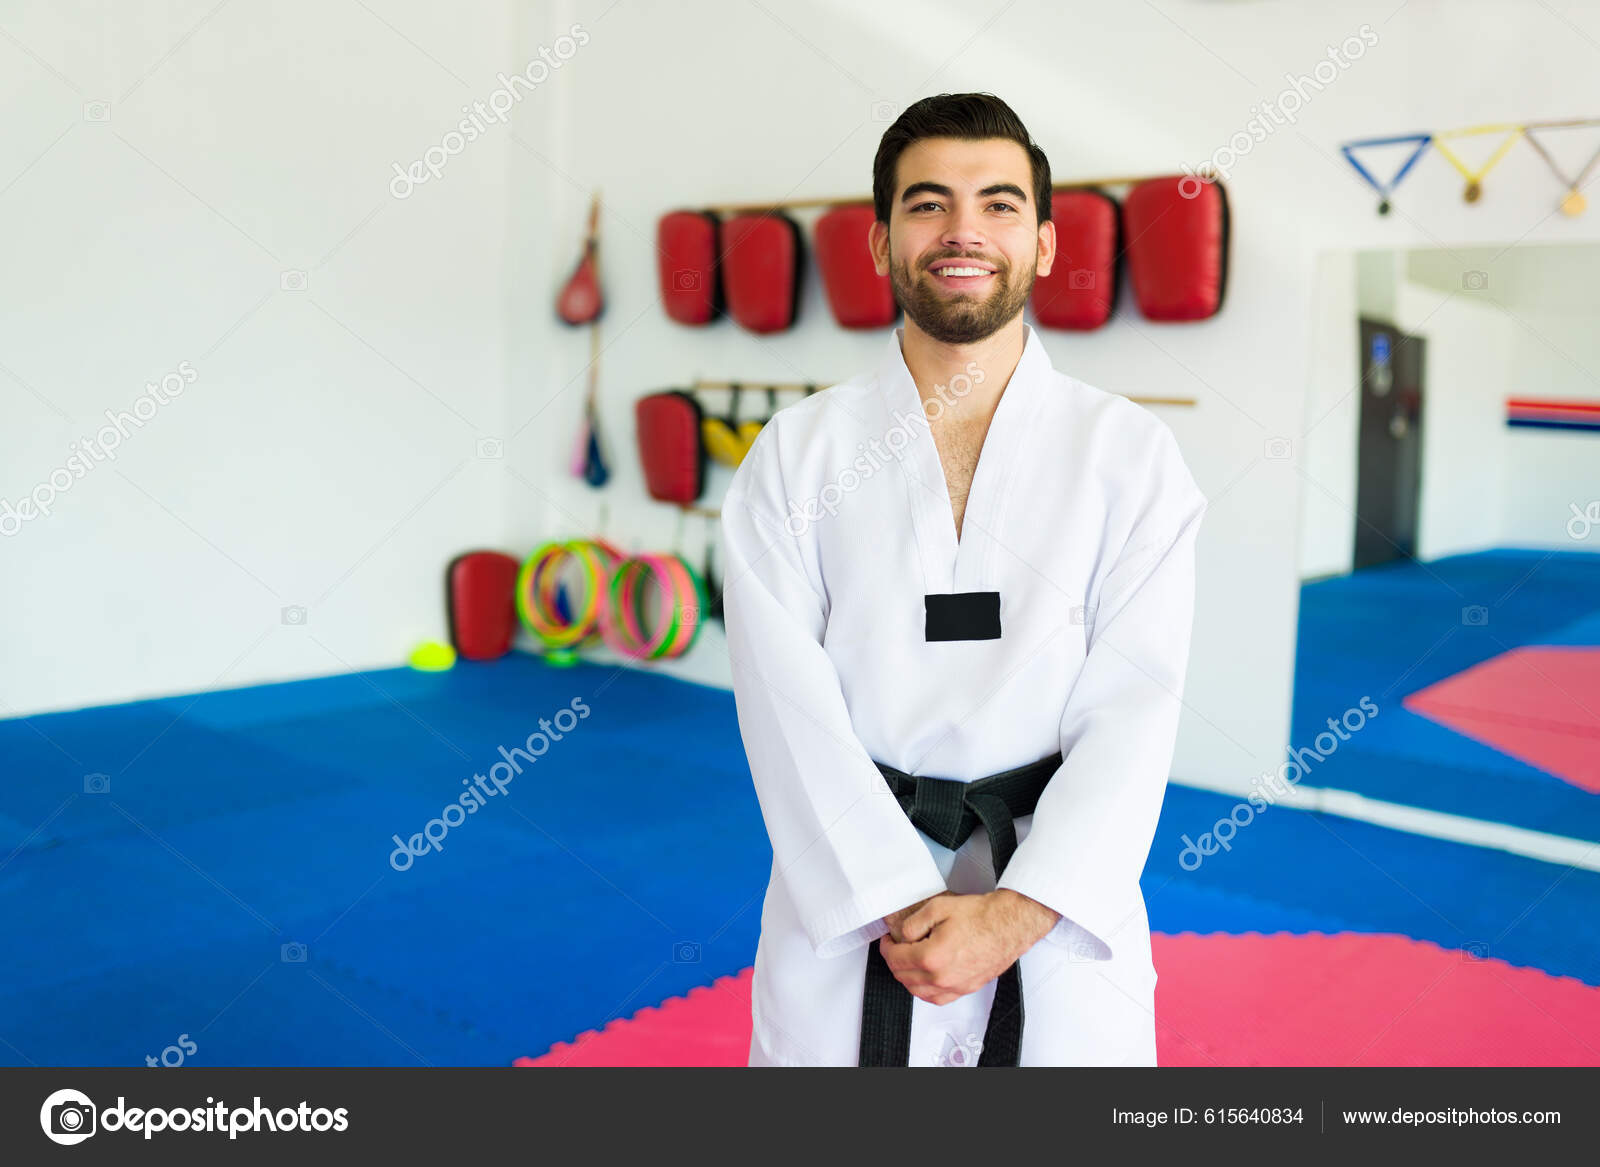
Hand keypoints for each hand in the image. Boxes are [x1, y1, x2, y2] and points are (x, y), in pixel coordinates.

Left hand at [878, 890, 1060, 1005]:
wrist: (1008, 924)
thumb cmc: (981, 916)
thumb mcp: (938, 908)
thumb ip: (913, 923)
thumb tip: (901, 935)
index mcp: (931, 957)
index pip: (895, 959)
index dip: (886, 948)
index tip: (887, 941)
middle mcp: (942, 977)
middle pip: (904, 977)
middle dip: (894, 961)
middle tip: (895, 948)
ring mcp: (955, 986)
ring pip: (918, 992)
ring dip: (907, 978)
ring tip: (907, 962)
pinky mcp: (966, 989)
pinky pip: (937, 999)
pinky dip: (924, 991)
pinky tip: (925, 979)